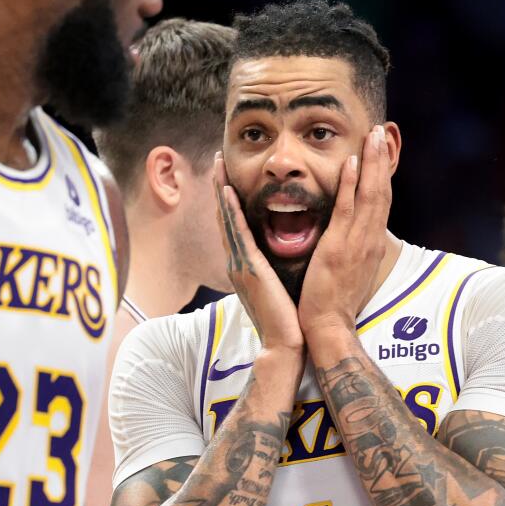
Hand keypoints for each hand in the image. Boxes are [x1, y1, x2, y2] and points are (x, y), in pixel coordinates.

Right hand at [215, 154, 303, 357]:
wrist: (285, 345)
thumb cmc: (287, 320)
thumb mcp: (278, 287)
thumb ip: (274, 269)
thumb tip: (281, 256)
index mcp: (246, 266)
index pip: (235, 225)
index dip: (229, 200)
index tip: (228, 176)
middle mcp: (238, 262)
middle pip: (225, 217)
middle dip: (220, 188)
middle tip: (218, 160)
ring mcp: (240, 265)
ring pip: (227, 220)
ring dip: (221, 191)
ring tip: (218, 166)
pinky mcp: (249, 268)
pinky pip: (239, 234)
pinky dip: (231, 211)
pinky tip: (227, 191)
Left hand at [298, 125, 391, 339]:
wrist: (329, 327)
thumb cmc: (335, 302)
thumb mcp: (350, 270)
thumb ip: (353, 250)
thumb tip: (352, 237)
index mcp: (370, 244)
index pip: (380, 202)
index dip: (383, 174)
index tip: (382, 150)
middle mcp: (369, 240)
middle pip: (381, 191)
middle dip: (382, 159)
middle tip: (383, 131)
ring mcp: (356, 243)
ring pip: (369, 195)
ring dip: (372, 162)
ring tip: (374, 135)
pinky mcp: (338, 248)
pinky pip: (347, 210)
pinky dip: (351, 184)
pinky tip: (352, 162)